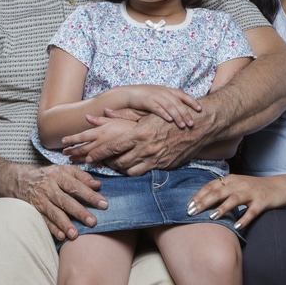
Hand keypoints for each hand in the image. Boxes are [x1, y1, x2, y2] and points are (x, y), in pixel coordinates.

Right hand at [17, 165, 106, 241]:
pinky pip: (44, 220)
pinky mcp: (35, 211)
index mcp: (58, 175)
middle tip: (92, 222)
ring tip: (75, 234)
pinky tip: (61, 236)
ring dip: (64, 224)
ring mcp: (41, 200)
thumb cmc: (50, 176)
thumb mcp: (64, 170)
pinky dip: (52, 229)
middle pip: (65, 201)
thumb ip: (82, 176)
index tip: (104, 204)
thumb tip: (98, 185)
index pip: (76, 186)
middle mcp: (49, 187)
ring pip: (54, 212)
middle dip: (79, 212)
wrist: (21, 180)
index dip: (90, 195)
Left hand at [64, 110, 203, 175]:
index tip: (88, 157)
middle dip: (107, 163)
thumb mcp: (146, 113)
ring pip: (131, 170)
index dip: (98, 153)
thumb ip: (124, 115)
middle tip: (99, 161)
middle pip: (119, 162)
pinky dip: (136, 170)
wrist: (197, 125)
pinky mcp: (165, 165)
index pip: (112, 147)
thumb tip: (104, 112)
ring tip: (114, 164)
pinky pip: (145, 172)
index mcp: (139, 134)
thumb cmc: (170, 116)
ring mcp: (156, 159)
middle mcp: (146, 149)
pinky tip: (132, 165)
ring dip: (121, 168)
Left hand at [186, 173, 285, 229]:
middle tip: (192, 212)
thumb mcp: (237, 185)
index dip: (199, 195)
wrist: (280, 186)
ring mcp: (252, 192)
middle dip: (204, 202)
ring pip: (234, 199)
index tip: (188, 205)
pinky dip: (244, 218)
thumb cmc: (254, 188)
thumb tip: (200, 201)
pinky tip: (237, 227)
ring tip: (211, 217)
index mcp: (231, 179)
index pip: (211, 186)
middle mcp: (240, 184)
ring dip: (222, 208)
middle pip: (219, 192)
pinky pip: (252, 211)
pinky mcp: (263, 202)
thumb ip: (221, 190)